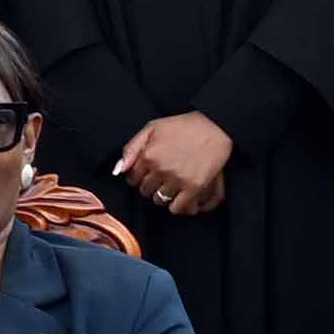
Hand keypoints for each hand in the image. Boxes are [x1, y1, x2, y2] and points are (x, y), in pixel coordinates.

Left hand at [112, 110, 238, 215]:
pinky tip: (180, 197)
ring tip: (171, 186)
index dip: (138, 177)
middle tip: (161, 179)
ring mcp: (177, 179)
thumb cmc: (183, 126)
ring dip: (162, 196)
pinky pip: (177, 208)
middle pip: (144, 191)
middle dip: (150, 186)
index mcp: (148, 155)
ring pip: (159, 200)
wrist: (214, 127)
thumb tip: (119, 170)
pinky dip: (176, 206)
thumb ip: (132, 147)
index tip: (147, 174)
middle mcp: (160, 169)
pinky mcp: (194, 187)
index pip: (132, 178)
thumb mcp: (152, 128)